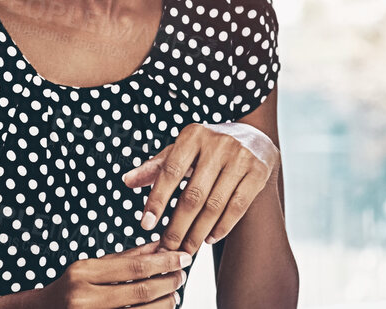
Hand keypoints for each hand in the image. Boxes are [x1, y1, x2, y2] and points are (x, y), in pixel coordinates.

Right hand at [37, 243, 189, 308]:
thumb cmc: (72, 288)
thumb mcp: (93, 267)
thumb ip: (127, 257)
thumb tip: (161, 245)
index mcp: (83, 273)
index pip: (134, 266)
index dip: (164, 262)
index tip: (183, 257)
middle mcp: (84, 297)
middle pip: (141, 291)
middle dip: (169, 282)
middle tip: (182, 276)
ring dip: (165, 303)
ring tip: (174, 295)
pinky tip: (160, 308)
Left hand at [122, 121, 279, 252]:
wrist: (253, 136)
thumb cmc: (207, 148)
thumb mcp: (181, 150)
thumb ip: (155, 167)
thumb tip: (127, 181)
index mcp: (192, 135)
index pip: (169, 172)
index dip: (157, 200)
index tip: (145, 225)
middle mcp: (218, 144)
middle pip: (193, 195)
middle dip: (178, 226)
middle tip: (166, 248)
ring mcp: (241, 157)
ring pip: (215, 205)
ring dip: (198, 232)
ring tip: (186, 249)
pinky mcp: (258, 172)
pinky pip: (237, 207)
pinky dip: (222, 227)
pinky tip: (209, 239)